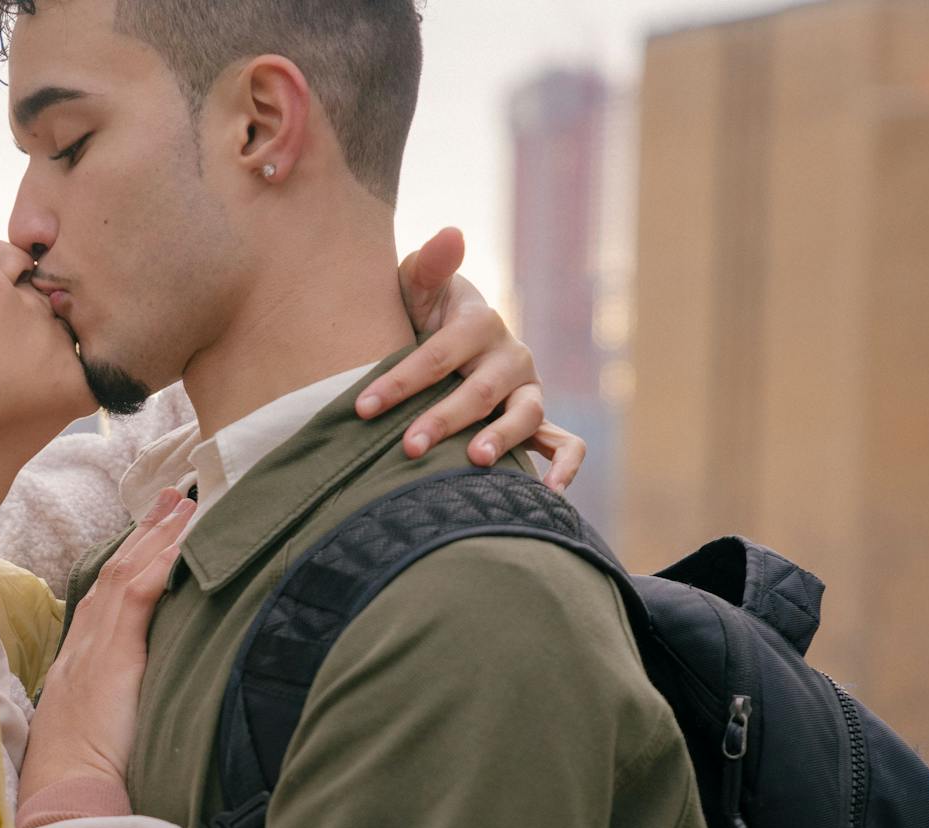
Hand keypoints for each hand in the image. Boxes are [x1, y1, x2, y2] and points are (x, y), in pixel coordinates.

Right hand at [20, 488, 194, 800]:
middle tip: (173, 495)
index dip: (128, 558)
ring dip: (156, 536)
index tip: (151, 528)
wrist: (66, 792)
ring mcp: (95, 647)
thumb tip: (136, 694)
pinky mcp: (113, 657)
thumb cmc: (82, 773)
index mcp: (78, 659)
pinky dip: (158, 566)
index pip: (105, 595)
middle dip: (144, 531)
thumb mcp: (97, 725)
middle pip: (114, 572)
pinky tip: (181, 543)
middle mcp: (83, 644)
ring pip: (125, 575)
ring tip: (184, 504)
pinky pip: (136, 599)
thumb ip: (113, 699)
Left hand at [357, 228, 585, 492]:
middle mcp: (509, 355)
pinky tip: (548, 492)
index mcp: (478, 323)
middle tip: (408, 447)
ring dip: (501, 438)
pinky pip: (566, 442)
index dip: (401, 380)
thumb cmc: (422, 313)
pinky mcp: (538, 418)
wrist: (449, 331)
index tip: (362, 407)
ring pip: (525, 414)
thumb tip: (450, 233)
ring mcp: (527, 388)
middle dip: (442, 418)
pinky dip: (565, 466)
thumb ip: (428, 266)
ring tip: (472, 461)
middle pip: (479, 390)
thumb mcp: (417, 287)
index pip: (439, 353)